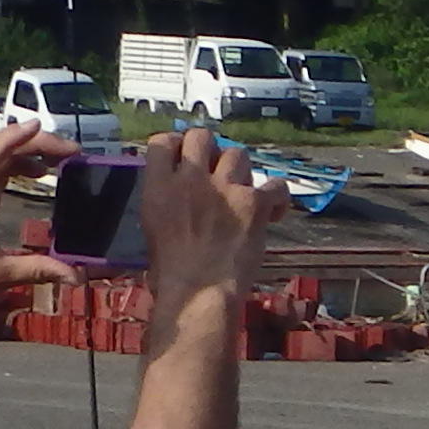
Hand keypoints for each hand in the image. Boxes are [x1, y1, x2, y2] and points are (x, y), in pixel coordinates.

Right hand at [130, 128, 280, 303]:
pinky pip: (275, 185)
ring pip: (238, 154)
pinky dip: (276, 197)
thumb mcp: (152, 229)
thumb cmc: (170, 273)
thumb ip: (165, 202)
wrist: (199, 292)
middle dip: (210, 148)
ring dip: (240, 170)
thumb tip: (178, 196)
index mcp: (158, 187)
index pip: (163, 141)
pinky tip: (271, 211)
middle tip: (214, 170)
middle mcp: (190, 179)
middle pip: (202, 135)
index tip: (184, 158)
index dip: (176, 146)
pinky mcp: (254, 202)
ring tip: (241, 193)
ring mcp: (224, 188)